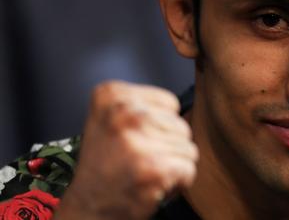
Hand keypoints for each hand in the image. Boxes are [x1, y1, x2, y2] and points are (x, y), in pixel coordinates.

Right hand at [54, 81, 197, 219]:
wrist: (87, 208)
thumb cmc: (104, 164)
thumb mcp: (111, 118)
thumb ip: (142, 104)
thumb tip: (186, 99)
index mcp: (111, 94)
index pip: (170, 103)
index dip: (159, 126)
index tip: (133, 140)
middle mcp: (123, 112)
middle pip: (181, 124)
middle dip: (167, 147)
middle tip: (139, 160)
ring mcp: (138, 140)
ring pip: (188, 147)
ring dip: (172, 165)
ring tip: (144, 171)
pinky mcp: (153, 167)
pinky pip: (189, 168)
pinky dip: (178, 182)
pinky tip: (152, 185)